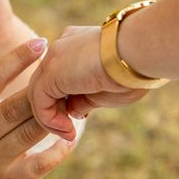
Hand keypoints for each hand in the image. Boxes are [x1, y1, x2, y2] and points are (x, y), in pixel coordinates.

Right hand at [0, 38, 73, 178]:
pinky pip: (39, 166)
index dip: (18, 57)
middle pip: (17, 105)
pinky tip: (70, 139)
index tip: (41, 42)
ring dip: (57, 116)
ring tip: (73, 102)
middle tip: (66, 74)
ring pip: (31, 132)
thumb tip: (21, 60)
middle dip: (44, 89)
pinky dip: (58, 152)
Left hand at [28, 26, 147, 140]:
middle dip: (56, 111)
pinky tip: (67, 129)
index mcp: (77, 44)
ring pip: (38, 93)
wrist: (140, 52)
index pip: (61, 75)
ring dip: (51, 120)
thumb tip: (73, 111)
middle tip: (69, 132)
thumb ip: (87, 98)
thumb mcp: (108, 88)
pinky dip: (49, 120)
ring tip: (68, 134)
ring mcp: (53, 57)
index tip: (83, 116)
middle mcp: (61, 47)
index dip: (67, 100)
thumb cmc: (133, 70)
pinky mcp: (50, 72)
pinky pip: (39, 102)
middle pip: (46, 84)